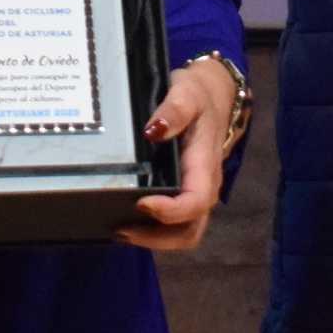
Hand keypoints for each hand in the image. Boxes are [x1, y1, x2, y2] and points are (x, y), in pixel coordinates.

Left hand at [115, 60, 229, 252]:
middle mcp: (204, 186)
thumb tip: (154, 131)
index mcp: (205, 164)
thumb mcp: (186, 92)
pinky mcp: (185, 195)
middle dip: (157, 238)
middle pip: (190, 230)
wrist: (212, 95)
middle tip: (121, 229)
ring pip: (184, 234)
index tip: (141, 203)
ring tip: (120, 231)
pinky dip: (153, 232)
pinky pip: (175, 225)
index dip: (170, 211)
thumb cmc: (197, 95)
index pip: (195, 200)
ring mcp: (196, 193)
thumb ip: (173, 110)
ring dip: (154, 240)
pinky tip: (126, 222)